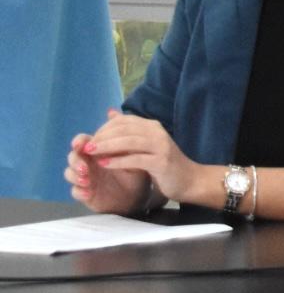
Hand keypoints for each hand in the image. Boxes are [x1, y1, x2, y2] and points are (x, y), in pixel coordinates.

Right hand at [66, 116, 149, 214]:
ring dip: (75, 176)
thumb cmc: (132, 170)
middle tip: (85, 167)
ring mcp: (84, 177)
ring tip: (86, 180)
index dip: (79, 142)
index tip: (82, 145)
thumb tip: (113, 111)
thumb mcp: (131, 152)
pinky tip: (87, 193)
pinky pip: (75, 192)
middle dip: (75, 161)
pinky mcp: (85, 193)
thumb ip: (121, 135)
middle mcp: (87, 163)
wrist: (137, 193)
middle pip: (72, 157)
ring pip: (69, 173)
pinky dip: (79, 192)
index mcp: (97, 151)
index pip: (83, 142)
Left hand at [75, 110, 209, 209]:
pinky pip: (135, 159)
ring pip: (129, 141)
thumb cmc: (165, 163)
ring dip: (106, 146)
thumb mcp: (146, 144)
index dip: (105, 128)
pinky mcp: (161, 162)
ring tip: (90, 153)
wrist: (189, 180)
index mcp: (153, 126)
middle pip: (124, 129)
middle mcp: (158, 132)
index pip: (124, 121)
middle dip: (102, 136)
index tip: (91, 139)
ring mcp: (161, 146)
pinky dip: (117, 161)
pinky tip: (104, 164)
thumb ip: (129, 130)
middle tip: (86, 146)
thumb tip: (111, 112)